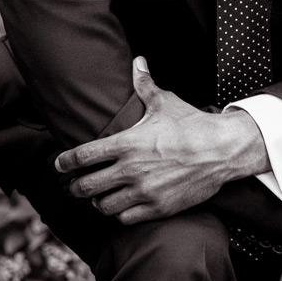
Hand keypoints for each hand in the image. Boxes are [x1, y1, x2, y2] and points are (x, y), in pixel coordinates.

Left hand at [55, 57, 268, 223]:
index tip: (59, 165)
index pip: (83, 156)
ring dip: (97, 201)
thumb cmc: (192, 124)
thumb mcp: (165, 102)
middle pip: (85, 186)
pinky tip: (121, 206)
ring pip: (103, 206)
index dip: (65, 162)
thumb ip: (144, 85)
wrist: (222, 150)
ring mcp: (143, 191)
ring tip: (98, 196)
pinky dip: (119, 214)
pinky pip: (125, 218)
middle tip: (74, 184)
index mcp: (127, 143)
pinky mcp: (157, 208)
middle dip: (75, 186)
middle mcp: (130, 169)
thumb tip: (138, 62)